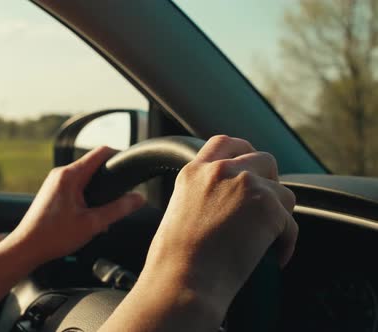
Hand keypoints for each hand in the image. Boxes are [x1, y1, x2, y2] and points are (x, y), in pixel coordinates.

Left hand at [6, 146, 145, 265]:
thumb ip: (118, 209)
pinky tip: (88, 219)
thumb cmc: (53, 237)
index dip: (118, 157)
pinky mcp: (53, 193)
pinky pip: (76, 187)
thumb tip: (139, 198)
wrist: (26, 248)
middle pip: (94, 166)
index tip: (130, 169)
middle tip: (119, 199)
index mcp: (70, 175)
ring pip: (85, 178)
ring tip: (101, 215)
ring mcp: (55, 182)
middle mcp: (60, 174)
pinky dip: (86, 199)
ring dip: (97, 193)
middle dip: (108, 181)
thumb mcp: (93, 224)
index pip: (101, 153)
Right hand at [141, 135, 297, 319]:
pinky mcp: (268, 207)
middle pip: (263, 160)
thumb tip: (226, 203)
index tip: (250, 168)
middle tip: (263, 210)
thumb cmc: (174, 260)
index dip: (243, 152)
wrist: (183, 279)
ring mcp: (246, 185)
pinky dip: (285, 243)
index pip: (225, 143)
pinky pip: (291, 225)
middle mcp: (220, 171)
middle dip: (269, 182)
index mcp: (194, 172)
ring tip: (265, 240)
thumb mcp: (177, 212)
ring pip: (283, 192)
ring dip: (279, 215)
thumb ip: (201, 195)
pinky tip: (273, 259)